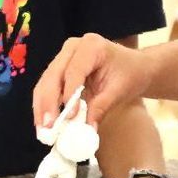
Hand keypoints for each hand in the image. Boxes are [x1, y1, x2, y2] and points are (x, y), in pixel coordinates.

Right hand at [34, 34, 151, 129]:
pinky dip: (45, 105)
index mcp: (92, 46)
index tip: (69, 116)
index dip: (69, 94)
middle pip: (54, 75)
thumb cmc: (131, 75)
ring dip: (42, 106)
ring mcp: (64, 56)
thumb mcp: (120, 91)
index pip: (74, 71)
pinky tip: (44, 122)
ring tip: (43, 129)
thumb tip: (87, 130)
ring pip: (46, 82)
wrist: (135, 67)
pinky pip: (48, 87)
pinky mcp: (60, 68)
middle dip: (48, 102)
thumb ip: (101, 107)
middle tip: (48, 127)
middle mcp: (73, 47)